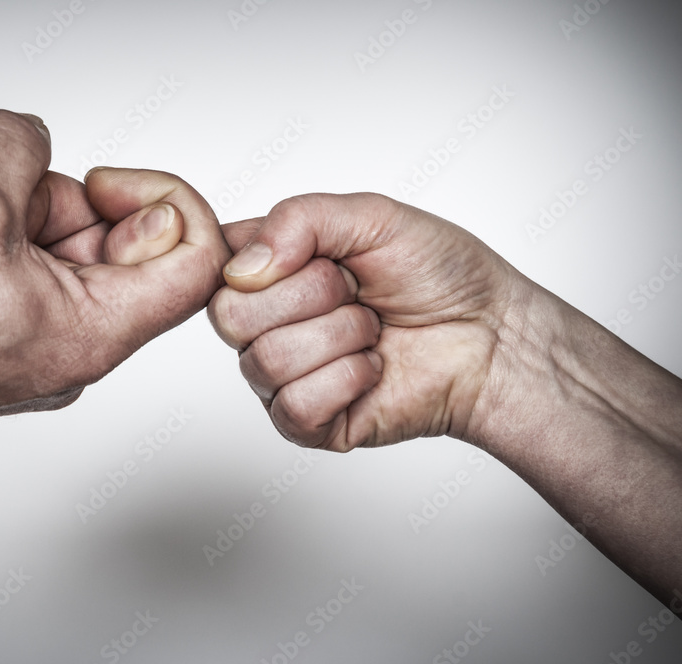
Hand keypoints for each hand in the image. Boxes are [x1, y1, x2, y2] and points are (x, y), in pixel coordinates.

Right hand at [0, 110, 229, 503]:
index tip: (105, 183)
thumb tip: (29, 136)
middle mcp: (69, 340)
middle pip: (106, 237)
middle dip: (43, 189)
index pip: (195, 262)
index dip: (167, 200)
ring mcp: (25, 331)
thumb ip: (20, 146)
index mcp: (95, 332)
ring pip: (36, 234)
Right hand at [208, 193, 524, 450]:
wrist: (492, 335)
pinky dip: (346, 381)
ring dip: (339, 337)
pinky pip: (294, 406)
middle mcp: (265, 323)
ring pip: (265, 361)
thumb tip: (244, 267)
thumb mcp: (373, 217)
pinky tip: (371, 369)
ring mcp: (282, 376)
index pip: (216, 263)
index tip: (315, 253)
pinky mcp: (305, 424)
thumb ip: (299, 219)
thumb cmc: (440, 273)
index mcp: (270, 269)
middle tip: (356, 291)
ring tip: (372, 331)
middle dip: (311, 294)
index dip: (254, 260)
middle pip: (230, 315)